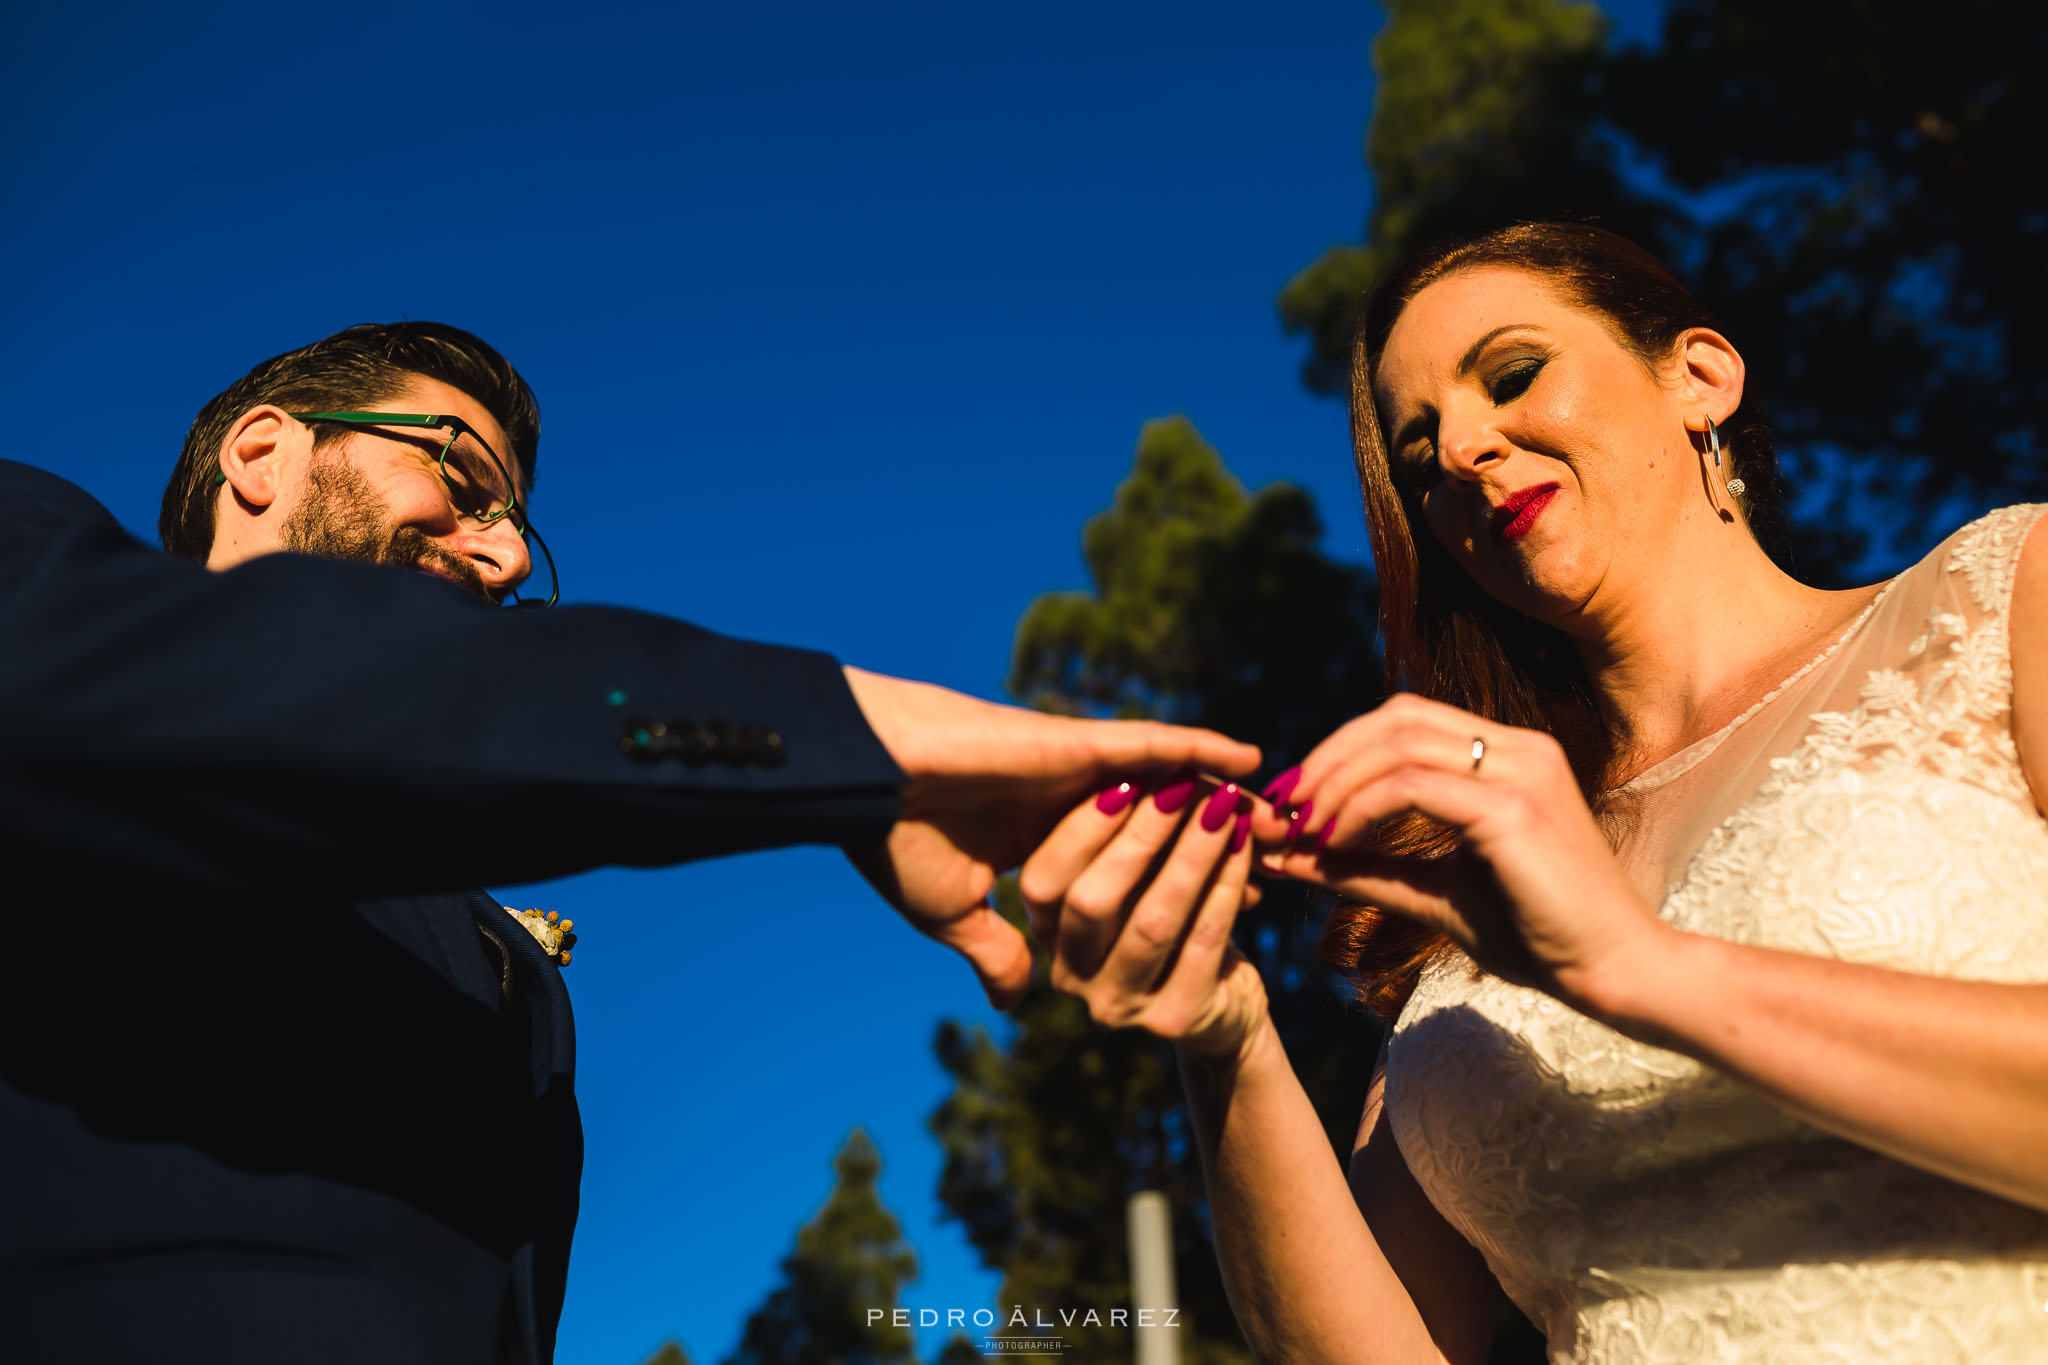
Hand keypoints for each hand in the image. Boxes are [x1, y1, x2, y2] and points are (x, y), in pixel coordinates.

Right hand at [841, 667, 1260, 1009]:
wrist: (863, 778)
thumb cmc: (895, 846)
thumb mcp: (952, 916)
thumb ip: (994, 952)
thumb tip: (1017, 1003)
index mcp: (1039, 850)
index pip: (1126, 875)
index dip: (1179, 888)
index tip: (1233, 907)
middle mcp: (1066, 809)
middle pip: (1162, 836)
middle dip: (1216, 851)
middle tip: (1275, 858)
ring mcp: (1075, 775)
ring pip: (1170, 792)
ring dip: (1223, 805)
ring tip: (1280, 816)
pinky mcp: (1078, 746)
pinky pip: (1155, 746)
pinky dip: (1203, 747)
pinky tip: (1249, 757)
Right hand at [1017, 775, 1269, 1063]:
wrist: (1223, 1011)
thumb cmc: (1172, 924)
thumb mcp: (1134, 883)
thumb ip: (1118, 839)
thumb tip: (1137, 771)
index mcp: (1045, 936)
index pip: (1044, 880)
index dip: (1083, 826)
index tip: (1129, 775)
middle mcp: (1070, 977)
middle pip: (1092, 900)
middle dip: (1140, 835)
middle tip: (1182, 785)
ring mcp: (1118, 1007)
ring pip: (1152, 920)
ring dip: (1191, 855)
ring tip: (1224, 805)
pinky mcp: (1174, 1020)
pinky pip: (1203, 940)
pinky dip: (1227, 884)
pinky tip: (1245, 845)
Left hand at [1251, 692, 1671, 1010]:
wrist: (1614, 973)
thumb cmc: (1536, 936)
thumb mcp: (1436, 894)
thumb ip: (1366, 869)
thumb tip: (1290, 856)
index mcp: (1510, 754)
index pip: (1406, 718)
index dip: (1340, 750)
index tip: (1293, 799)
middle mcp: (1519, 748)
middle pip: (1395, 717)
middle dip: (1327, 758)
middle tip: (1282, 807)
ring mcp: (1522, 770)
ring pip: (1397, 744)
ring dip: (1335, 783)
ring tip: (1302, 830)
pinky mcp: (1514, 808)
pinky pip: (1412, 785)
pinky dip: (1360, 808)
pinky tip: (1335, 842)